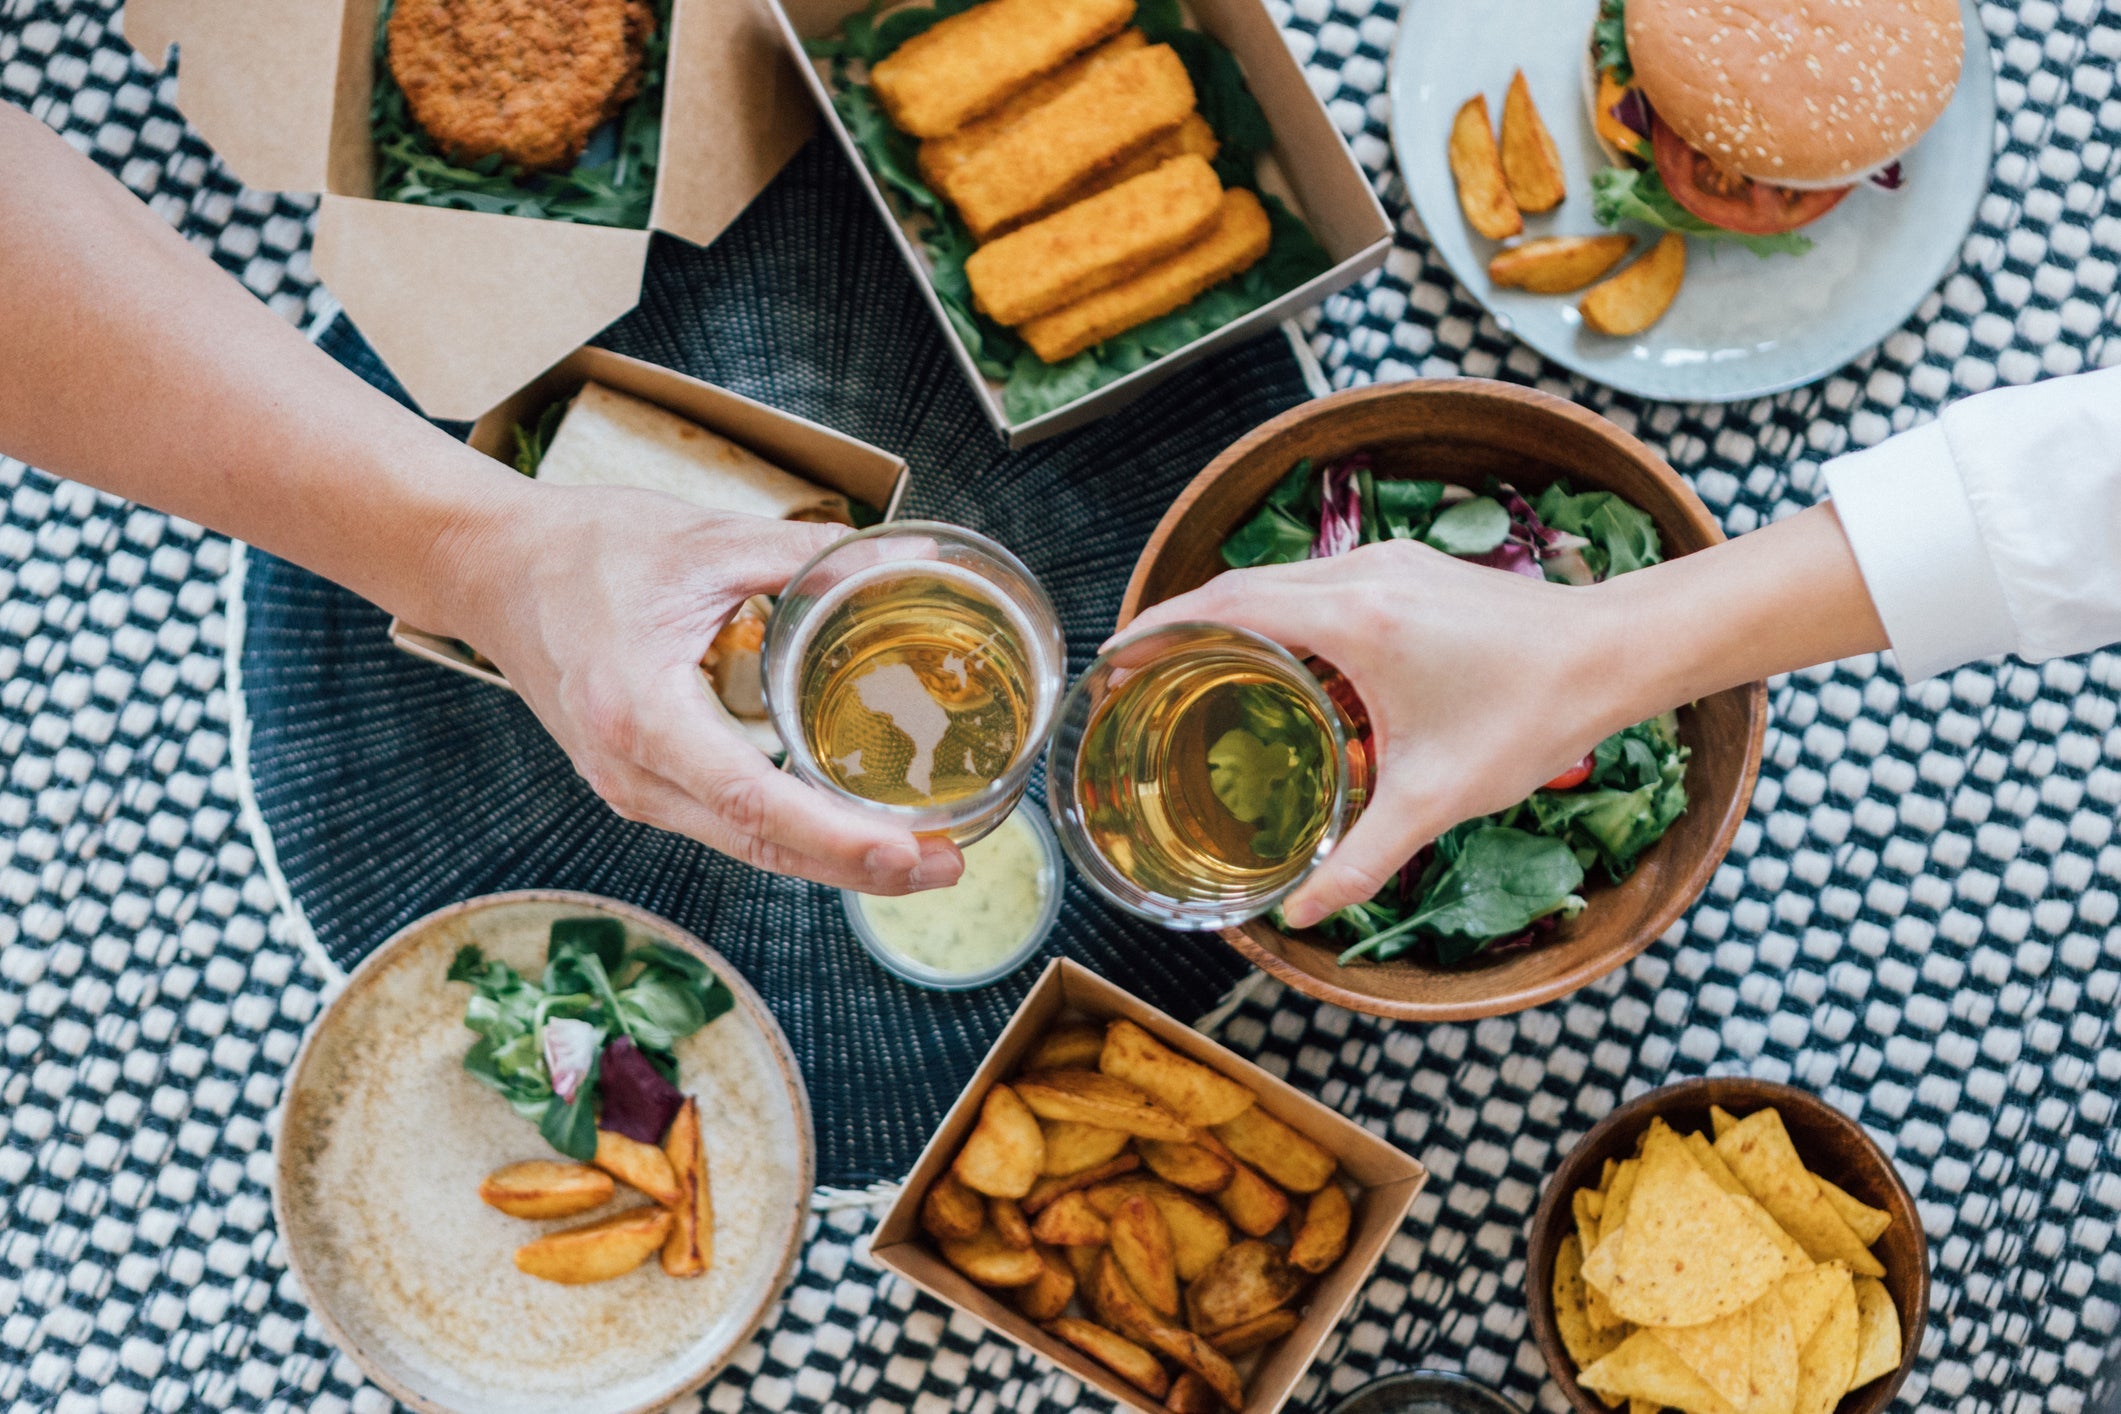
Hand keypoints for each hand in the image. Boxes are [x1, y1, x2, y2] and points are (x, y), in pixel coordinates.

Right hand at [437, 480, 963, 893]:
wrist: (489, 567)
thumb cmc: (584, 549)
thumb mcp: (704, 540)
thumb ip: (807, 556)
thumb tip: (906, 559)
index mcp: (644, 717)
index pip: (757, 802)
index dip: (839, 838)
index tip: (909, 852)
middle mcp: (633, 774)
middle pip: (762, 847)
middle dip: (860, 867)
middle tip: (950, 862)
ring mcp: (630, 790)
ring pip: (747, 847)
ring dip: (833, 858)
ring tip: (921, 853)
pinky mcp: (637, 786)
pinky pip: (727, 826)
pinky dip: (793, 834)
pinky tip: (852, 825)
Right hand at [1125, 539, 1627, 925]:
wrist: (1618, 653)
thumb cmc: (1532, 715)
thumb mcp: (1438, 798)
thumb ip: (1363, 857)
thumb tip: (1305, 913)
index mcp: (1356, 620)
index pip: (1227, 605)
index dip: (1160, 627)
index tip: (1115, 655)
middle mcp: (1364, 576)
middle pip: (1242, 582)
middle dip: (1181, 618)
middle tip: (1138, 668)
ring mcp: (1391, 562)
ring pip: (1282, 575)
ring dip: (1230, 608)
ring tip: (1193, 658)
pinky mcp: (1414, 566)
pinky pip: (1320, 578)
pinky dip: (1278, 604)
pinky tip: (1278, 651)